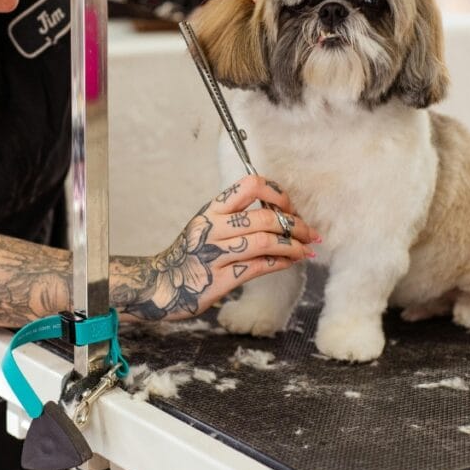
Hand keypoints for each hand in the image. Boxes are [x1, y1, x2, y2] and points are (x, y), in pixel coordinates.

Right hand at [112, 175, 319, 321]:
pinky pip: (259, 266)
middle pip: (265, 217)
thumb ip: (235, 217)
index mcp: (212, 210)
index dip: (277, 193)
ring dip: (293, 246)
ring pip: (266, 242)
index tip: (289, 206)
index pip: (250, 185)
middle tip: (310, 233)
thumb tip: (277, 212)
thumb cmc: (189, 255)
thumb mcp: (206, 225)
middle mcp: (213, 228)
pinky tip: (290, 262)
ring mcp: (215, 254)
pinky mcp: (219, 280)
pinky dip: (280, 263)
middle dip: (295, 225)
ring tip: (306, 251)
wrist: (159, 284)